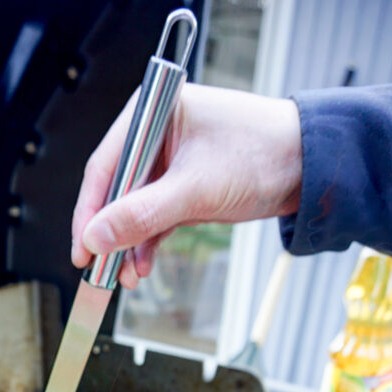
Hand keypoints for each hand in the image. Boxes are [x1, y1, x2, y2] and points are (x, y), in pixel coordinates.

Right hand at [71, 84, 301, 287]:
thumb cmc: (262, 154)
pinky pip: (151, 222)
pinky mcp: (181, 190)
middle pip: (114, 193)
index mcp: (151, 115)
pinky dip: (145, 246)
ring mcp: (167, 166)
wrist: (309, 168)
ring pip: (131, 213)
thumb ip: (142, 214)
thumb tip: (97, 236)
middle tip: (100, 269)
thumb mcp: (195, 189)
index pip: (104, 167)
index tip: (82, 248)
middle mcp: (154, 138)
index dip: (89, 212)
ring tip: (126, 276)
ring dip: (127, 247)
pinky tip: (141, 267)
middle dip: (109, 235)